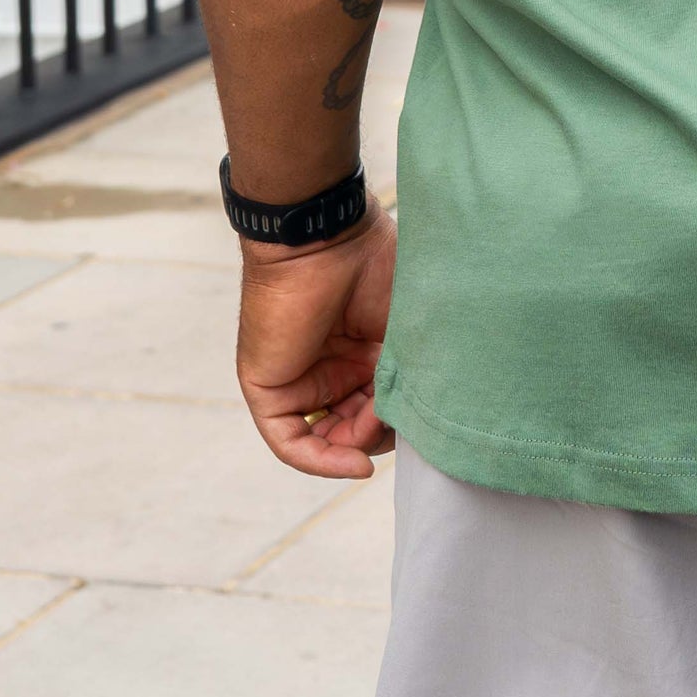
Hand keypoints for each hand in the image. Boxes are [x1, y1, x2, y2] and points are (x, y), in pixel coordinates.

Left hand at [236, 206, 397, 477]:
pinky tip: (354, 461)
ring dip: (356, 444)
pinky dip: (322, 460)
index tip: (428, 420)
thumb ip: (408, 374)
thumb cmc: (374, 264)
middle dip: (380, 433)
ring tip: (379, 426)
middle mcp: (331, 366)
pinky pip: (291, 440)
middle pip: (355, 426)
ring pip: (327, 437)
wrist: (324, 235)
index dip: (403, 418)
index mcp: (364, 348)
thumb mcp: (404, 327)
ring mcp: (298, 378)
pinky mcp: (269, 388)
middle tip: (403, 420)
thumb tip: (417, 422)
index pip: (381, 404)